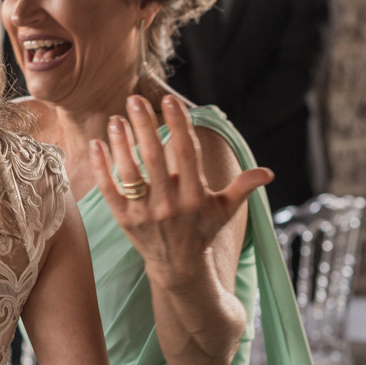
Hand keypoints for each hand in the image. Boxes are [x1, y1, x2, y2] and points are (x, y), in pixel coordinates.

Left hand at [89, 94, 272, 290]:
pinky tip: (97, 143)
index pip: (187, 153)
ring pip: (129, 173)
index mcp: (195, 196)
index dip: (178, 125)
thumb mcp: (225, 210)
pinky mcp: (124, 219)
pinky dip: (101, 168)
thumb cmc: (202, 230)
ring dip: (121, 143)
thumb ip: (243, 187)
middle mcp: (169, 204)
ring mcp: (144, 213)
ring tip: (115, 118)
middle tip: (135, 98)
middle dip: (144, 126)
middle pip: (154, 158)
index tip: (170, 100)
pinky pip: (108, 190)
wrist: (178, 266)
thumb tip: (268, 173)